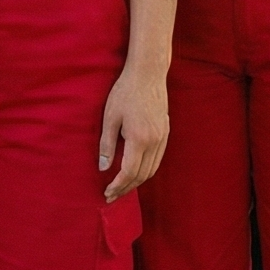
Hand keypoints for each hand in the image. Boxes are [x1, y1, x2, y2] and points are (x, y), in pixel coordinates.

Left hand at [98, 62, 168, 199]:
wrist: (148, 74)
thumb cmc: (125, 92)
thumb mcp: (110, 117)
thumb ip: (107, 144)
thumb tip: (103, 167)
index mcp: (139, 138)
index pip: (129, 172)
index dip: (117, 185)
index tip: (107, 192)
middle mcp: (154, 141)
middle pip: (141, 175)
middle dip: (126, 188)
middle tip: (111, 195)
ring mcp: (163, 137)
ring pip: (152, 169)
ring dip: (137, 182)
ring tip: (122, 187)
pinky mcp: (166, 132)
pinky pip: (157, 159)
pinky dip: (146, 170)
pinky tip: (136, 171)